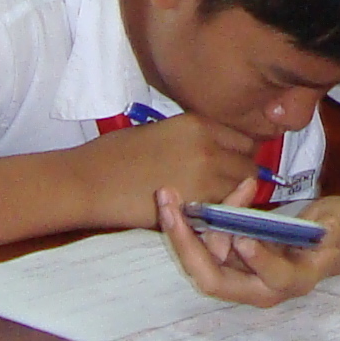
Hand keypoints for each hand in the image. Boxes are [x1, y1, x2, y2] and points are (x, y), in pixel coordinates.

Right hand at [74, 114, 264, 229]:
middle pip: (249, 166)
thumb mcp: (161, 131)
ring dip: (231, 199)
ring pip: (241, 192)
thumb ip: (194, 138)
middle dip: (239, 179)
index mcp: (199, 124)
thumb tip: (216, 150)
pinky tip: (200, 217)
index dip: (238, 155)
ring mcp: (205, 177)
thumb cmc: (115, 154)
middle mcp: (209, 146)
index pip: (244, 140)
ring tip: (210, 204)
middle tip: (221, 190)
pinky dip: (218, 216)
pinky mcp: (195, 206)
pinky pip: (223, 212)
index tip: (230, 167)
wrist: (90, 181)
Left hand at [157, 188, 339, 305]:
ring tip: (169, 197)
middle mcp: (260, 287)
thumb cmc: (334, 230)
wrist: (324, 239)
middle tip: (173, 212)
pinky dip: (192, 222)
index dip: (259, 260)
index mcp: (293, 281)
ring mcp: (241, 275)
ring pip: (201, 261)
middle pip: (216, 279)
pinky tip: (184, 198)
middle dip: (190, 247)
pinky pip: (203, 245)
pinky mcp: (228, 260)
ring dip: (181, 232)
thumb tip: (327, 228)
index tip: (244, 237)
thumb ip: (333, 227)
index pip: (271, 279)